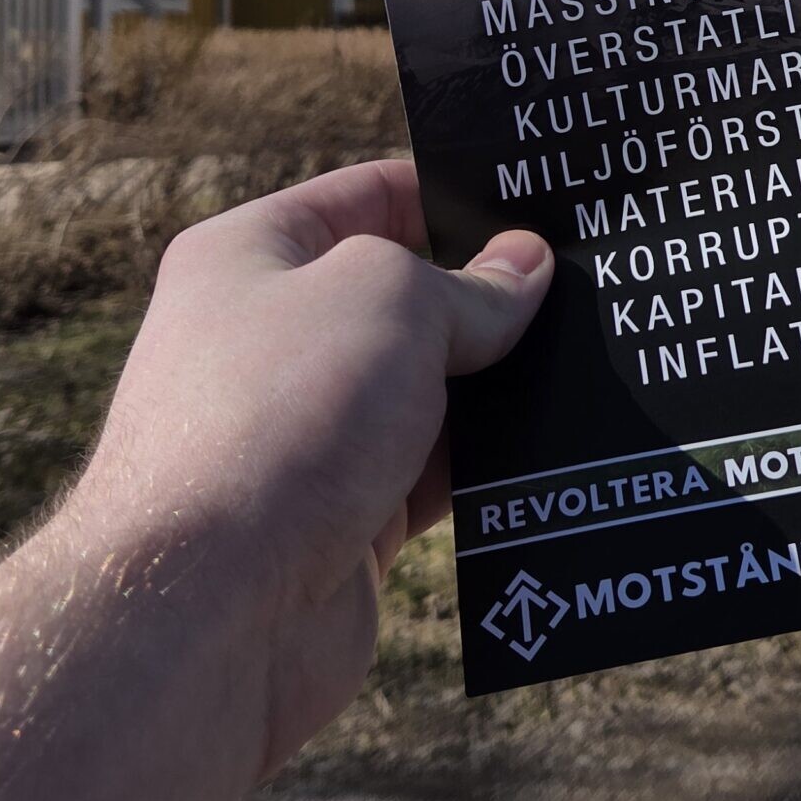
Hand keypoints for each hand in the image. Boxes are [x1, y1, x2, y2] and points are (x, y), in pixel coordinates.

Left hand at [63, 158, 551, 777]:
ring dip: (492, 388)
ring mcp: (303, 435)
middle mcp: (266, 341)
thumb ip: (468, 283)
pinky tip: (552, 448)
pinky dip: (483, 466)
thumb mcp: (390, 299)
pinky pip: (430, 475)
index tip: (538, 202)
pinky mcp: (339, 520)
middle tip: (583, 283)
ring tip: (590, 363)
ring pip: (424, 393)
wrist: (209, 608)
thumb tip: (525, 270)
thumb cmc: (281, 415)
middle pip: (402, 300)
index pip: (366, 197)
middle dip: (486, 298)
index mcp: (248, 258)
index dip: (450, 193)